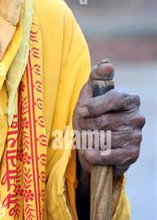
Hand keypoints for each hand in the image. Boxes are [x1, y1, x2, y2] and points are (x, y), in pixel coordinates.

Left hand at [73, 61, 144, 176]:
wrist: (92, 145)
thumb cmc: (91, 115)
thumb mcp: (90, 94)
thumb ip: (97, 77)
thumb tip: (106, 64)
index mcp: (129, 98)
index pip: (114, 98)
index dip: (95, 106)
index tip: (82, 111)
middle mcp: (137, 116)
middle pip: (104, 121)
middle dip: (86, 125)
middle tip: (83, 127)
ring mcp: (136, 136)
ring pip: (104, 139)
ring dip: (88, 140)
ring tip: (88, 138)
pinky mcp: (132, 154)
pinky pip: (109, 155)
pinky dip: (94, 156)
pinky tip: (89, 153)